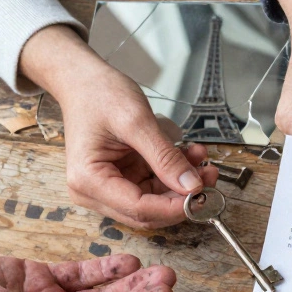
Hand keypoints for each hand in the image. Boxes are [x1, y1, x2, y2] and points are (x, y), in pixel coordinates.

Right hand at [20, 25, 219, 228]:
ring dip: (181, 184)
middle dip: (181, 197)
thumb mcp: (136, 121)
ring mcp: (107, 187)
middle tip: (209, 175)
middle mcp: (94, 191)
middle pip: (146, 212)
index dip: (174, 207)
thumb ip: (165, 157)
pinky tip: (188, 154)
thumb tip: (191, 186)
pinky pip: (152, 186)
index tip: (202, 193)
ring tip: (201, 158)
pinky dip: (173, 174)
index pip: (138, 208)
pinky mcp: (120, 179)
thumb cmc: (98, 94)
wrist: (83, 80)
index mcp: (88, 180)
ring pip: (154, 201)